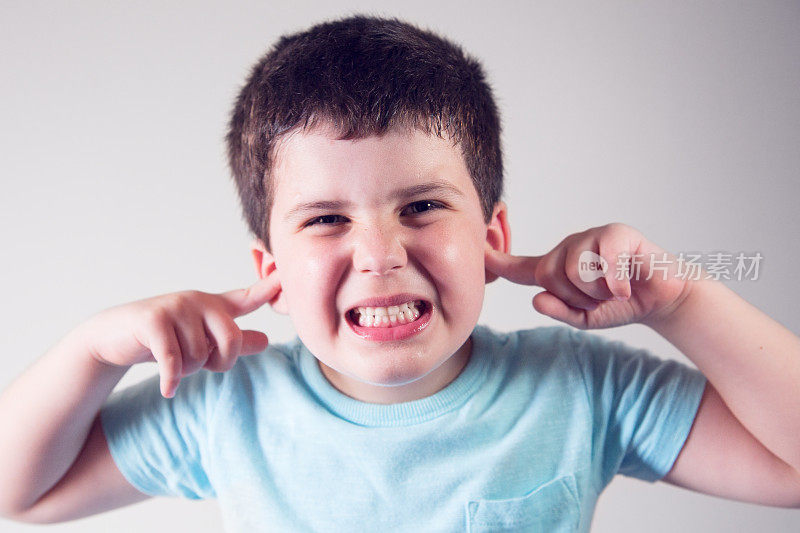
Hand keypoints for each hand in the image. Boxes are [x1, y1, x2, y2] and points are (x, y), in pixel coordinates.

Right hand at [76, 272, 280, 397]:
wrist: (112, 337)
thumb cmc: (163, 339)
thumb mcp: (201, 340)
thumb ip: (234, 342)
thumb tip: (266, 341)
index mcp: (214, 306)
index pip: (249, 297)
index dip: (269, 287)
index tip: (286, 276)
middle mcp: (199, 301)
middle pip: (232, 340)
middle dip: (218, 363)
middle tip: (200, 365)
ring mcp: (176, 307)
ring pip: (200, 356)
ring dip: (187, 371)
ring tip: (172, 363)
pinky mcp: (153, 320)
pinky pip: (173, 360)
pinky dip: (171, 380)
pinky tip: (168, 390)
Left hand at [484, 223, 692, 329]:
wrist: (663, 299)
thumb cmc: (621, 304)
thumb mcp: (585, 317)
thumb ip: (559, 311)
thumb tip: (536, 299)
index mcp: (558, 268)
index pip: (519, 266)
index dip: (496, 261)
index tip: (473, 252)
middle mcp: (570, 247)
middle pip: (548, 273)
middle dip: (574, 296)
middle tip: (600, 298)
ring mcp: (592, 237)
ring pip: (573, 269)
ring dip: (596, 291)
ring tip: (614, 289)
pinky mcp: (617, 234)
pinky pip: (601, 261)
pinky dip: (615, 282)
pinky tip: (626, 286)